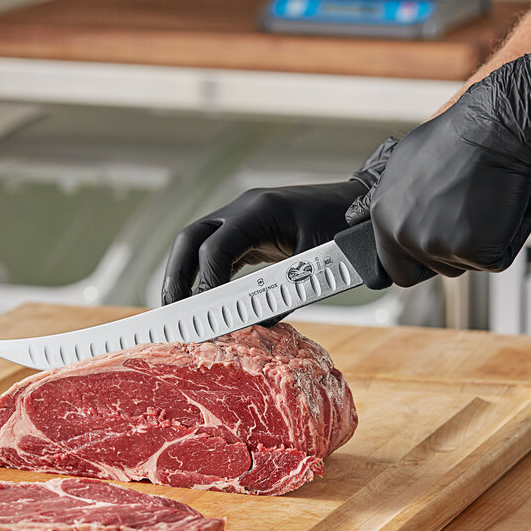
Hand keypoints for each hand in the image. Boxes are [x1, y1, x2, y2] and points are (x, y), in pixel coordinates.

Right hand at [161, 180, 368, 304]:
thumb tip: (260, 327)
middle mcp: (243, 209)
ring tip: (179, 308)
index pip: (216, 246)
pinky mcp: (247, 230)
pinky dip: (203, 272)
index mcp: (260, 210)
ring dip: (183, 274)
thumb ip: (290, 291)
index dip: (206, 281)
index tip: (205, 313)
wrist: (356, 203)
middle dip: (177, 275)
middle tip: (173, 311)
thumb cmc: (344, 224)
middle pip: (191, 238)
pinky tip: (202, 296)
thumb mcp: (319, 258)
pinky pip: (215, 249)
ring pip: (196, 242)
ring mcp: (242, 218)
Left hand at [347, 53, 530, 286]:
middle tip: (467, 219)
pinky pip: (496, 258)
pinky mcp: (471, 250)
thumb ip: (390, 200)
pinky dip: (507, 238)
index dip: (416, 263)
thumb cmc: (456, 138)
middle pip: (432, 267)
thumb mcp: (401, 164)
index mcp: (383, 218)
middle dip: (452, 251)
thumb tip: (371, 214)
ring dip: (479, 242)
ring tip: (482, 202)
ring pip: (464, 263)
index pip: (393, 266)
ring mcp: (435, 245)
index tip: (431, 256)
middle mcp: (403, 234)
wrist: (494, 128)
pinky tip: (502, 206)